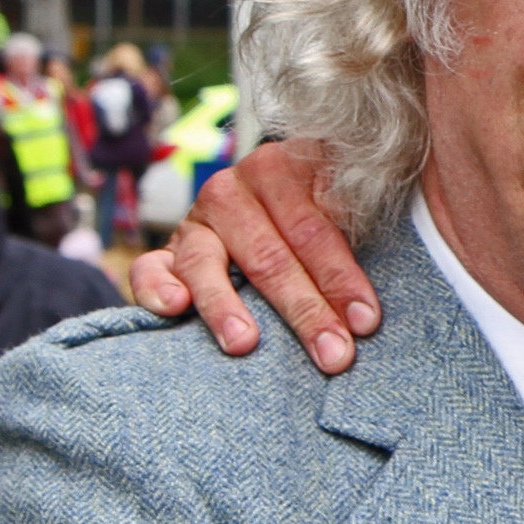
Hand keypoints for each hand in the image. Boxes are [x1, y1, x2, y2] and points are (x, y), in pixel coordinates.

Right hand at [126, 140, 380, 373]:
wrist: (270, 195)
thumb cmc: (323, 211)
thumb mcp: (347, 204)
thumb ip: (359, 228)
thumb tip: (372, 301)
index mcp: (285, 169)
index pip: (315, 230)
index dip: (341, 277)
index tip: (365, 321)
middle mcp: (234, 189)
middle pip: (270, 256)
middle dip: (305, 311)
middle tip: (332, 355)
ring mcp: (197, 219)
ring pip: (208, 263)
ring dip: (226, 306)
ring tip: (245, 343)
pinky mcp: (167, 249)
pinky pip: (151, 267)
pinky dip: (157, 287)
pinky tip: (174, 308)